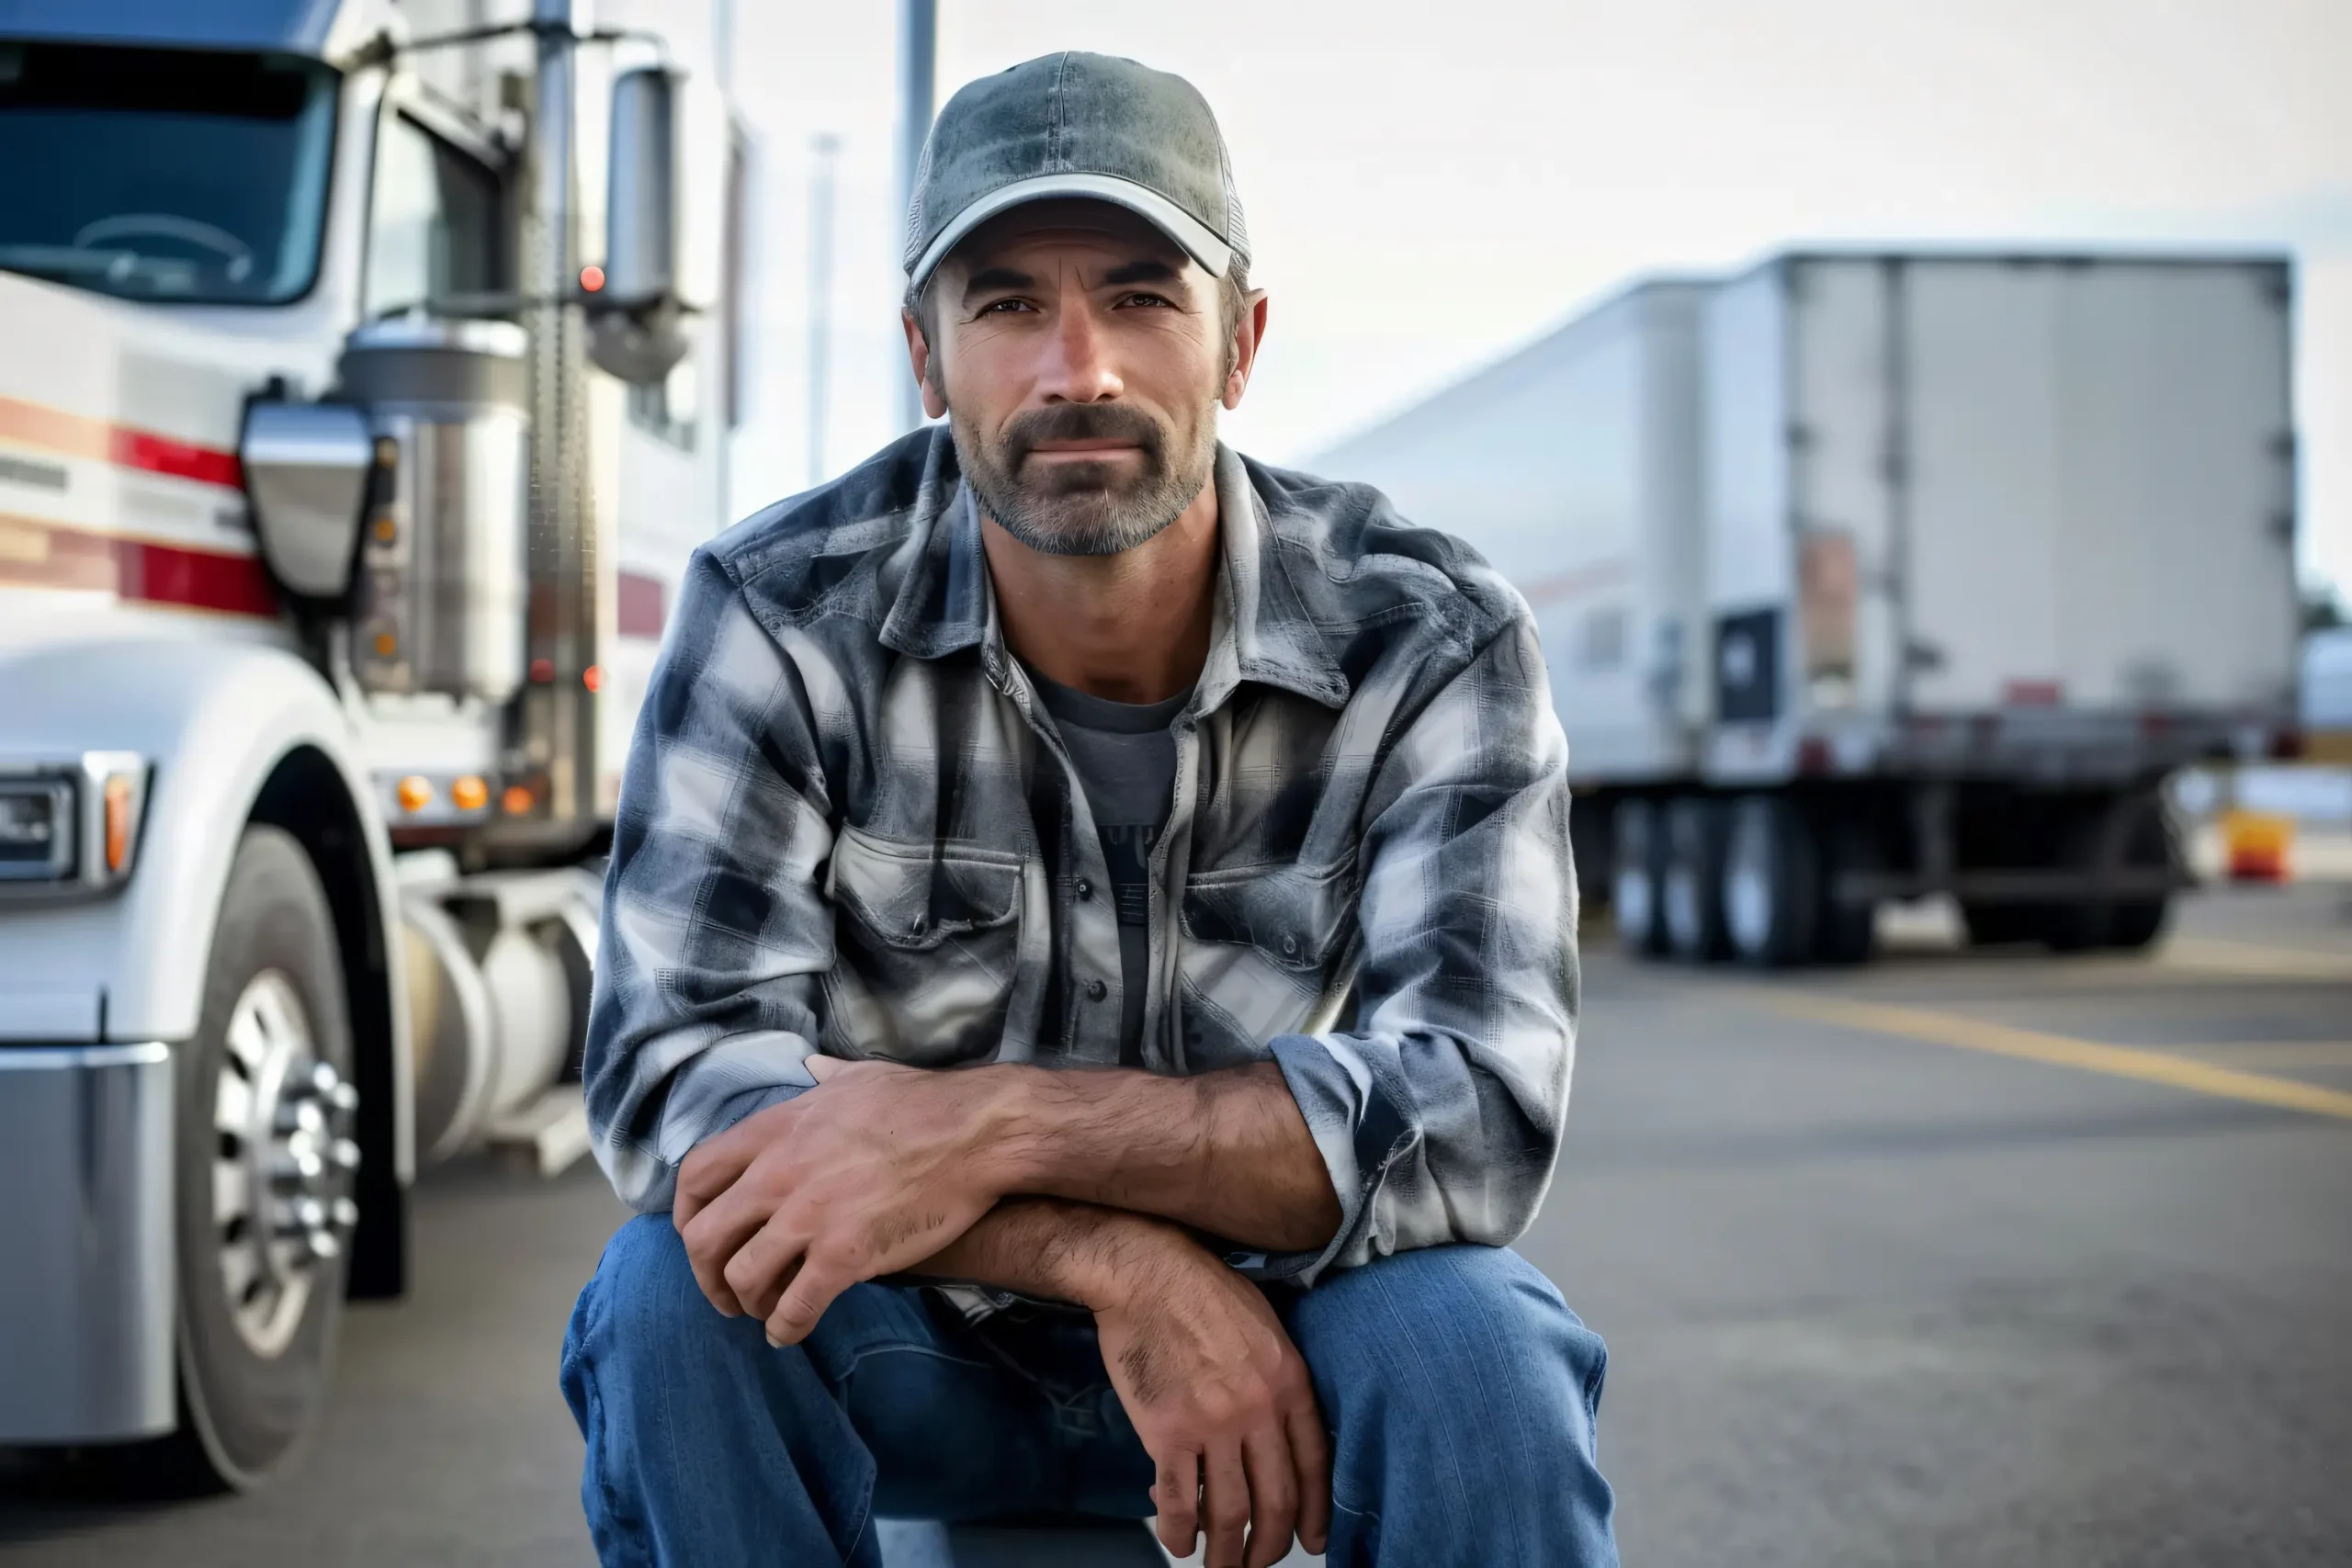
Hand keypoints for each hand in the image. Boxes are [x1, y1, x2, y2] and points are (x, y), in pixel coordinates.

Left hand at [672, 1056, 1007, 1343]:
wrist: (975, 1133)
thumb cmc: (922, 1101)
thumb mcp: (857, 1076)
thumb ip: (822, 1078)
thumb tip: (811, 1067)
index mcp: (774, 1130)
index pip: (694, 1176)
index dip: (686, 1215)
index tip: (698, 1235)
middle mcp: (777, 1173)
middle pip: (703, 1237)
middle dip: (705, 1274)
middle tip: (725, 1291)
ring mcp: (808, 1217)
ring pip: (741, 1278)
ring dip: (747, 1303)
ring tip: (765, 1310)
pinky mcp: (843, 1254)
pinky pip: (794, 1308)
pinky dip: (784, 1328)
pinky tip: (790, 1332)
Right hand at [1090, 1234, 1331, 1567]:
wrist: (1147, 1272)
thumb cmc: (1203, 1290)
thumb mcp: (1266, 1327)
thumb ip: (1277, 1382)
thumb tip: (1275, 1435)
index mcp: (1290, 1382)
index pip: (1315, 1465)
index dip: (1316, 1513)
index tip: (1312, 1540)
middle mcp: (1258, 1409)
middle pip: (1276, 1499)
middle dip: (1270, 1545)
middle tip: (1259, 1563)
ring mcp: (1212, 1424)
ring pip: (1229, 1510)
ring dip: (1225, 1552)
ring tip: (1220, 1566)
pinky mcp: (1166, 1431)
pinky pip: (1178, 1500)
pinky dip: (1179, 1532)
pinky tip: (1178, 1542)